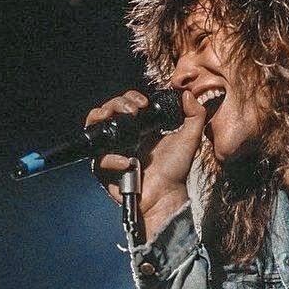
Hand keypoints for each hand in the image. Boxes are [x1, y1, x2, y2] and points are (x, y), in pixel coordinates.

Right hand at [86, 89, 206, 238]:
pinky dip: (112, 158)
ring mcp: (110, 151)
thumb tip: (188, 94)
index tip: (144, 103)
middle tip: (133, 110)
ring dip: (102, 117)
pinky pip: (99, 158)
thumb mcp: (189, 138)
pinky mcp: (104, 169)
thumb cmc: (175, 170)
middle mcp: (121, 137)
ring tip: (120, 120)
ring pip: (93, 126)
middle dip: (117, 103)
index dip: (130, 98)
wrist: (166, 195)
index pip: (124, 104)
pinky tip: (127, 162)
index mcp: (137, 128)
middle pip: (107, 110)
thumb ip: (195, 115)